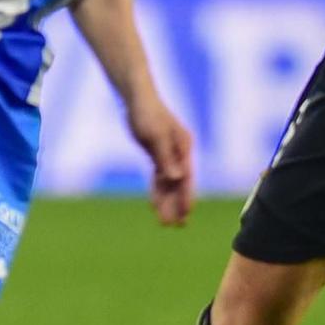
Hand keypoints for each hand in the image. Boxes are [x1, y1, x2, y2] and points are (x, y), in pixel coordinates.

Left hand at [127, 93, 193, 225]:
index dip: (186, 197)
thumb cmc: (146, 113)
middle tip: (176, 226)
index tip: (186, 214)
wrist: (137, 98)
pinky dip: (157, 191)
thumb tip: (177, 178)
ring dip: (167, 202)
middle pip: (180, 183)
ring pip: (169, 183)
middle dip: (178, 205)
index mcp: (184, 147)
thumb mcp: (155, 136)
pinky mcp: (158, 154)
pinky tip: (155, 205)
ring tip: (165, 222)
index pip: (187, 177)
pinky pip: (159, 177)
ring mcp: (169, 153)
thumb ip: (166, 158)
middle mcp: (180, 152)